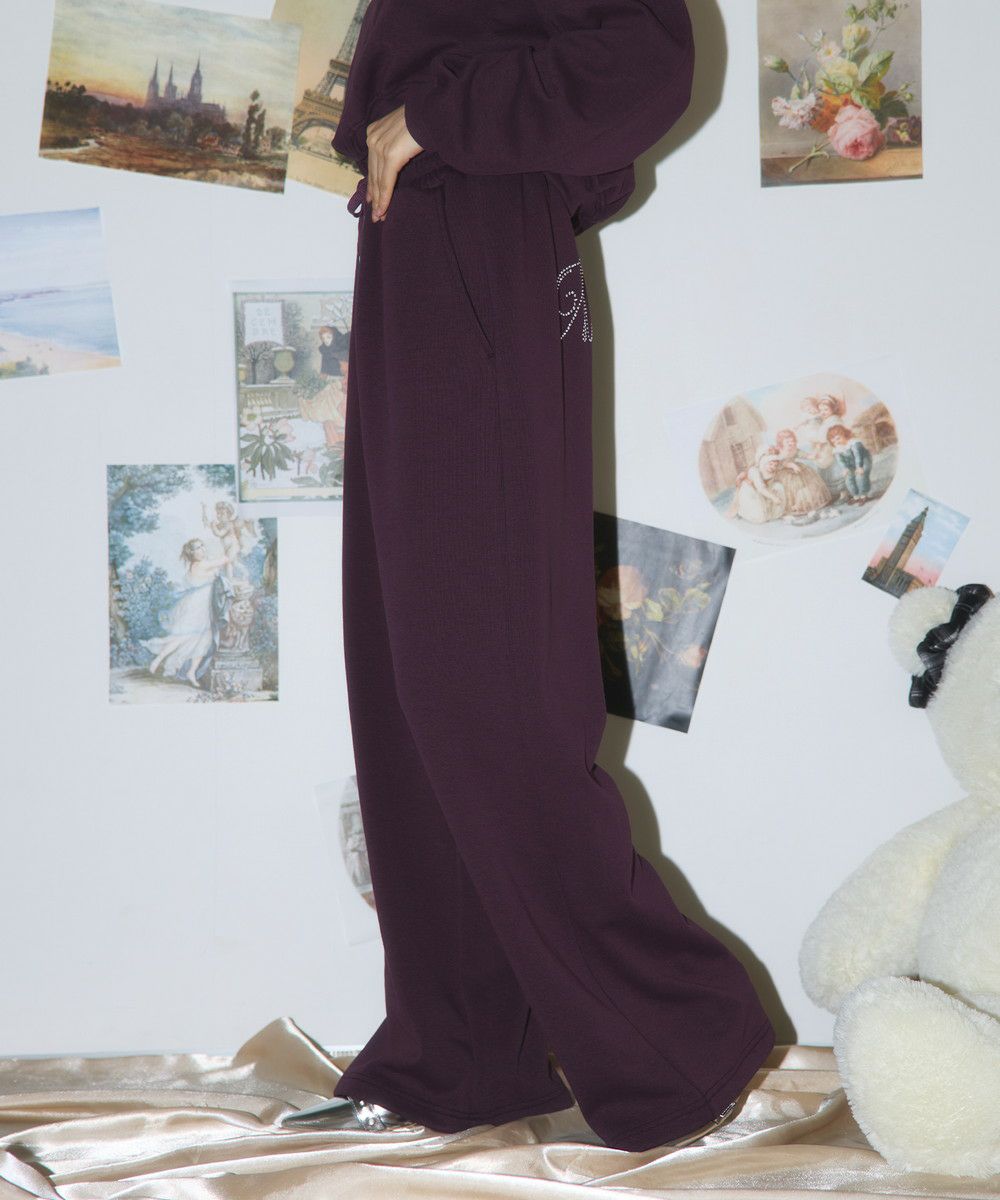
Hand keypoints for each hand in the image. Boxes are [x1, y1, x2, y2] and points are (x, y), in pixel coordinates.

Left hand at [365, 104, 423, 220]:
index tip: (372, 200)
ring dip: (379, 201)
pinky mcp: (390, 155)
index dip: (373, 184)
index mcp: (374, 131)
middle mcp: (373, 138)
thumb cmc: (423, 121)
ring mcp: (380, 146)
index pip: (372, 164)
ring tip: (380, 217)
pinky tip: (383, 210)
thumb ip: (395, 145)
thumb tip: (396, 161)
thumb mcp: (403, 133)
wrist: (432, 113)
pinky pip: (386, 182)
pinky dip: (385, 198)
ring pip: (378, 180)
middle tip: (376, 214)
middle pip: (373, 174)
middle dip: (374, 196)